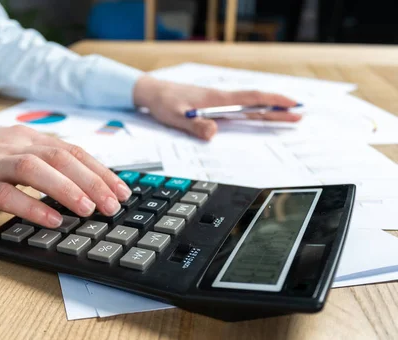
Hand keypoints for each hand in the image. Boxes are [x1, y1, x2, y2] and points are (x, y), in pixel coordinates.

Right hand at [0, 126, 131, 226]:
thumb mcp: (8, 154)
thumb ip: (39, 164)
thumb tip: (78, 183)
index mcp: (24, 139)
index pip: (71, 150)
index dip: (100, 170)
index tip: (122, 189)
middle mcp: (12, 146)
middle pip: (60, 157)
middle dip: (93, 181)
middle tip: (115, 204)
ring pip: (37, 170)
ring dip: (67, 189)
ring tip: (90, 210)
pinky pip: (7, 194)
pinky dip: (32, 206)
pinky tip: (51, 220)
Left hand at [133, 75, 301, 139]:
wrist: (153, 93)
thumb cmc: (164, 103)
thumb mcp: (176, 117)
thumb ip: (194, 125)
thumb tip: (214, 133)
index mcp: (216, 99)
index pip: (250, 99)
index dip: (271, 101)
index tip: (291, 104)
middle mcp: (221, 99)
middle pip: (255, 103)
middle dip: (277, 108)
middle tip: (300, 114)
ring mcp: (218, 102)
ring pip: (249, 106)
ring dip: (268, 110)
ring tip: (288, 116)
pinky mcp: (213, 106)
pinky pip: (238, 109)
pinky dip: (253, 112)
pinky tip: (260, 116)